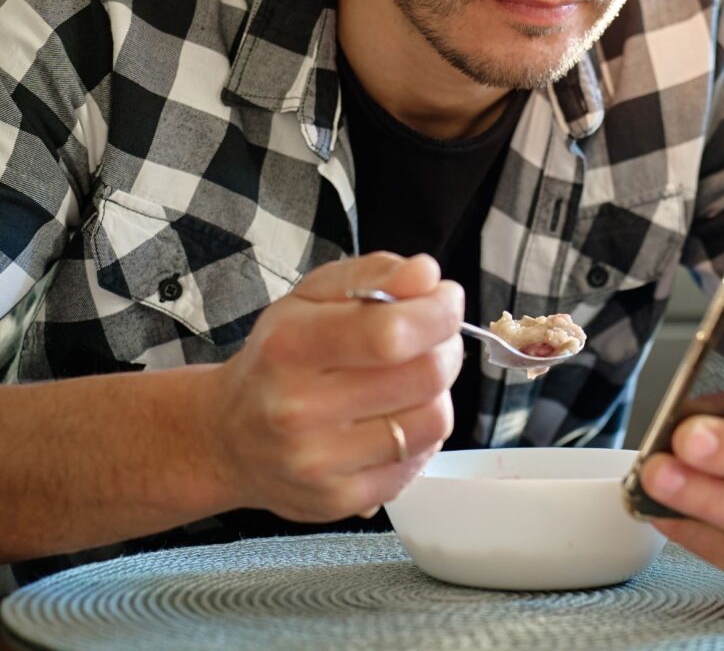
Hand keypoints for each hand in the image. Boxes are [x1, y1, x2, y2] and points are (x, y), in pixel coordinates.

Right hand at [203, 252, 463, 521]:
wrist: (226, 438)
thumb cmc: (279, 358)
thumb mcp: (311, 298)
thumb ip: (372, 275)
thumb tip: (426, 275)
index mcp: (290, 347)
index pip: (390, 333)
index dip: (437, 313)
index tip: (447, 299)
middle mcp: (298, 409)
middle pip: (424, 376)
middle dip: (445, 348)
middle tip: (435, 340)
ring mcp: (319, 463)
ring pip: (433, 422)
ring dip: (438, 393)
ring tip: (413, 381)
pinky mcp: (340, 500)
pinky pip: (420, 461)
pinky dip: (421, 434)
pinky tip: (396, 419)